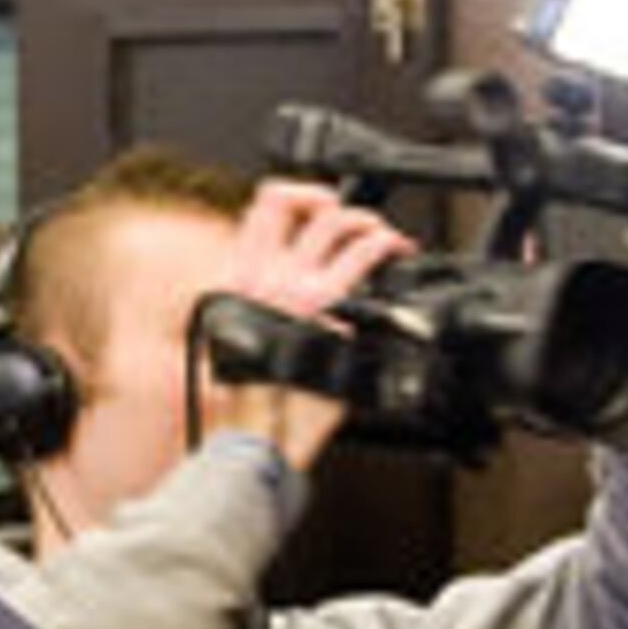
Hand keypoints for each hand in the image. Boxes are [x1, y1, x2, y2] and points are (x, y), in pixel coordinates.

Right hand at [208, 182, 404, 469]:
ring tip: (384, 239)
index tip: (311, 203)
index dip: (293, 194)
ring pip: (341, 226)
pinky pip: (366, 261)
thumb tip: (271, 297)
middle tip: (352, 220)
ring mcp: (300, 291)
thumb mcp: (228, 345)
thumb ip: (249, 310)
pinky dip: (389, 250)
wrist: (252, 434)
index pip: (261, 210)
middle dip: (334, 203)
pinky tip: (399, 260)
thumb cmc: (240, 404)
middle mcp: (266, 276)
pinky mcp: (332, 311)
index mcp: (235, 280)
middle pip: (304, 206)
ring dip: (370, 223)